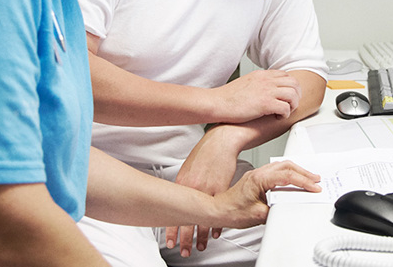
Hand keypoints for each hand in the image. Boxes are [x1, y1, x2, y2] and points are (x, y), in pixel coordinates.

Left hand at [165, 129, 239, 256]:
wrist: (221, 141)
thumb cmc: (204, 154)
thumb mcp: (188, 169)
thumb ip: (183, 186)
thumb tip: (179, 199)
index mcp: (182, 184)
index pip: (173, 213)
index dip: (171, 230)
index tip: (169, 242)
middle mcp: (193, 189)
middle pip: (187, 219)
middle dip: (185, 239)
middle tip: (184, 251)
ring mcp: (209, 189)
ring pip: (204, 218)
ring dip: (202, 235)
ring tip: (201, 245)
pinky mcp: (223, 188)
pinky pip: (219, 210)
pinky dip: (217, 223)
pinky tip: (215, 232)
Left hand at [211, 161, 320, 227]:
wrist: (217, 210)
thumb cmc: (232, 211)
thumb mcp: (258, 215)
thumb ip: (275, 210)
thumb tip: (287, 208)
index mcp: (259, 179)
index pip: (287, 176)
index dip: (303, 182)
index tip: (313, 187)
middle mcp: (258, 173)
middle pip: (286, 166)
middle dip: (304, 172)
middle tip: (316, 180)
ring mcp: (256, 174)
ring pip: (281, 165)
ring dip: (296, 170)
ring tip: (308, 177)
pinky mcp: (255, 178)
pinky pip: (275, 169)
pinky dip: (288, 172)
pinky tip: (292, 178)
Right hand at [215, 70, 301, 122]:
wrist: (217, 103)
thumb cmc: (227, 98)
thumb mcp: (246, 83)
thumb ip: (257, 83)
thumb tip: (264, 89)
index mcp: (262, 75)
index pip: (286, 75)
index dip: (291, 86)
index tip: (288, 96)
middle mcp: (266, 80)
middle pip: (294, 83)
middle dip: (296, 95)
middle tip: (291, 105)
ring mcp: (266, 91)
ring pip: (293, 95)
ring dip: (292, 105)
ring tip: (285, 112)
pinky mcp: (265, 104)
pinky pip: (286, 108)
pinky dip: (285, 114)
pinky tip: (277, 118)